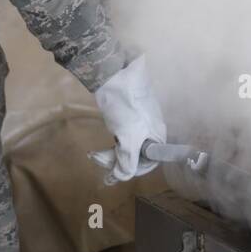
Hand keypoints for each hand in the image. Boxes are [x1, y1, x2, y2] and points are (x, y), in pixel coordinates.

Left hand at [94, 54, 166, 181]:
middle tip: (96, 158)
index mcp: (157, 137)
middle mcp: (151, 132)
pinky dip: (111, 144)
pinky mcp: (128, 116)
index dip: (131, 170)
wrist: (114, 73)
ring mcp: (139, 124)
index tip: (113, 173)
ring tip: (93, 154)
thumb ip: (127, 161)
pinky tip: (100, 148)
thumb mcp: (128, 137)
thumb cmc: (126, 107)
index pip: (148, 164)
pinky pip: (121, 137)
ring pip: (126, 147)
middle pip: (135, 156)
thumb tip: (121, 177)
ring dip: (110, 154)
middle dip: (116, 161)